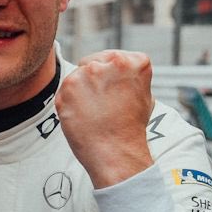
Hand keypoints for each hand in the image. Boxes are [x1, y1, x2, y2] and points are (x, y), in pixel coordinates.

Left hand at [56, 50, 155, 187]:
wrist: (116, 153)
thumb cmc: (131, 128)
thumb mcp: (145, 94)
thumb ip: (131, 75)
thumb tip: (117, 66)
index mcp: (133, 62)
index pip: (115, 59)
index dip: (112, 77)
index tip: (116, 93)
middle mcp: (109, 63)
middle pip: (94, 63)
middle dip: (96, 80)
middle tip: (104, 104)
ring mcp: (86, 74)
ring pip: (79, 75)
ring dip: (82, 89)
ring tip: (94, 111)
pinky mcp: (67, 87)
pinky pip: (65, 88)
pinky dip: (70, 101)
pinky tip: (82, 114)